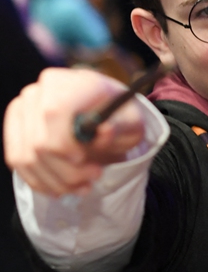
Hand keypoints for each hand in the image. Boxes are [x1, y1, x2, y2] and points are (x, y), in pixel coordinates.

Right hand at [5, 68, 147, 196]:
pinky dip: (41, 181)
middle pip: (38, 142)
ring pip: (26, 158)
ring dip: (55, 181)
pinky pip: (18, 163)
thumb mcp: (130, 121)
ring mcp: (21, 112)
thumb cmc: (117, 116)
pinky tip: (63, 187)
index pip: (54, 113)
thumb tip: (104, 131)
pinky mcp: (13, 131)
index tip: (84, 160)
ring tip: (83, 186)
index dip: (65, 144)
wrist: (101, 113)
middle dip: (67, 170)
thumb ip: (120, 127)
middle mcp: (37, 93)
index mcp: (67, 83)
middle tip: (94, 177)